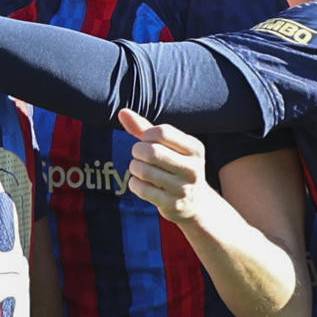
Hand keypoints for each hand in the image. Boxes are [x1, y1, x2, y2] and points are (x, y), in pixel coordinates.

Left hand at [117, 109, 209, 224]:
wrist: (195, 203)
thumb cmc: (175, 166)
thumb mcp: (167, 146)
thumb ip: (144, 128)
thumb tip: (122, 112)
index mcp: (195, 148)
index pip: (162, 132)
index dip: (146, 135)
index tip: (145, 140)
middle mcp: (193, 168)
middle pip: (151, 151)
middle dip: (137, 151)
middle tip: (138, 154)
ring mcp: (183, 188)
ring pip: (144, 171)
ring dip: (134, 167)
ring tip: (138, 168)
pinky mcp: (172, 204)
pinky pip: (142, 189)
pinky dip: (134, 183)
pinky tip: (139, 182)